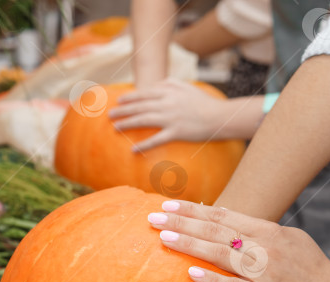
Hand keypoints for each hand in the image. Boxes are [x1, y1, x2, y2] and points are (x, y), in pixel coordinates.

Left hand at [109, 79, 228, 151]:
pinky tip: (133, 150)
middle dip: (123, 110)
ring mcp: (171, 118)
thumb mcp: (187, 87)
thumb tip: (156, 84)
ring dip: (127, 124)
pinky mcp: (176, 132)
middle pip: (140, 107)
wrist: (219, 116)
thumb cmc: (204, 102)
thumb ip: (171, 83)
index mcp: (169, 92)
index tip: (119, 100)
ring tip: (115, 128)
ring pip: (144, 120)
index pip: (145, 94)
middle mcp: (167, 104)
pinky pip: (156, 139)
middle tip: (110, 115)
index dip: (130, 97)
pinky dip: (144, 145)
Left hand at [147, 201, 329, 281]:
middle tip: (152, 217)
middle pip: (216, 229)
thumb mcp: (290, 241)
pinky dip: (214, 280)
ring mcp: (266, 272)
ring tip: (163, 238)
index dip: (193, 210)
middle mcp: (265, 247)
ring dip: (191, 244)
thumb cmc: (313, 272)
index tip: (167, 204)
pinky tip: (191, 275)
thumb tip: (230, 227)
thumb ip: (260, 234)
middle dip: (182, 222)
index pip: (223, 215)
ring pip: (222, 253)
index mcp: (268, 232)